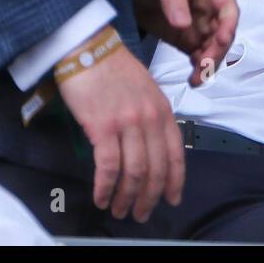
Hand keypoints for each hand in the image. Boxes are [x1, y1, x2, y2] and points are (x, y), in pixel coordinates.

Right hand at [55, 42, 183, 221]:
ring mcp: (128, 123)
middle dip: (150, 197)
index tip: (173, 199)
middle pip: (156, 169)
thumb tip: (152, 148)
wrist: (88, 49)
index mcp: (163, 110)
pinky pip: (109, 166)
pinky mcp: (103, 127)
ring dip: (127, 197)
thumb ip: (152, 117)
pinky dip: (106, 187)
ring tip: (120, 210)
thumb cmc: (114, 69)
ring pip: (135, 171)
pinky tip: (102, 197)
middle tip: (141, 214)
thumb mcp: (146, 90)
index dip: (175, 181)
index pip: (175, 154)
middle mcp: (150, 119)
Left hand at [126, 0, 238, 86]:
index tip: (221, 40)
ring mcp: (200, 26)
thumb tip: (183, 24)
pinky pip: (198, 56)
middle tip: (203, 65)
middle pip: (223, 33)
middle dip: (217, 51)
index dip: (229, 25)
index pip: (228, 9)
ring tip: (196, 79)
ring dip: (209, 64)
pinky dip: (198, 69)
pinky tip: (192, 79)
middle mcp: (211, 10)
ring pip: (213, 49)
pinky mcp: (188, 39)